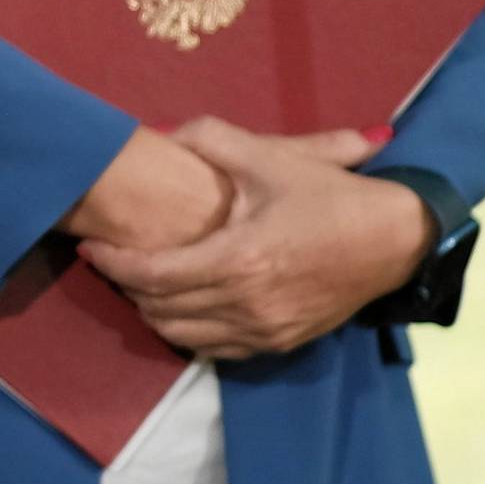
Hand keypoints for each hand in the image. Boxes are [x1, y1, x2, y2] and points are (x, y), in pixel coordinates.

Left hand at [80, 118, 433, 361]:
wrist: (394, 240)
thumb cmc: (329, 195)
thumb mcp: (272, 157)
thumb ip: (211, 139)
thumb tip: (162, 133)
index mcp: (238, 259)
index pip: (151, 274)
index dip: (112, 262)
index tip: (90, 246)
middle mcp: (247, 303)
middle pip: (158, 309)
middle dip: (126, 285)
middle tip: (111, 259)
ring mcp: (265, 330)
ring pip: (182, 337)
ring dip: (153, 312)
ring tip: (141, 281)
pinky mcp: (280, 344)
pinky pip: (215, 350)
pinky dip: (188, 332)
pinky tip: (181, 305)